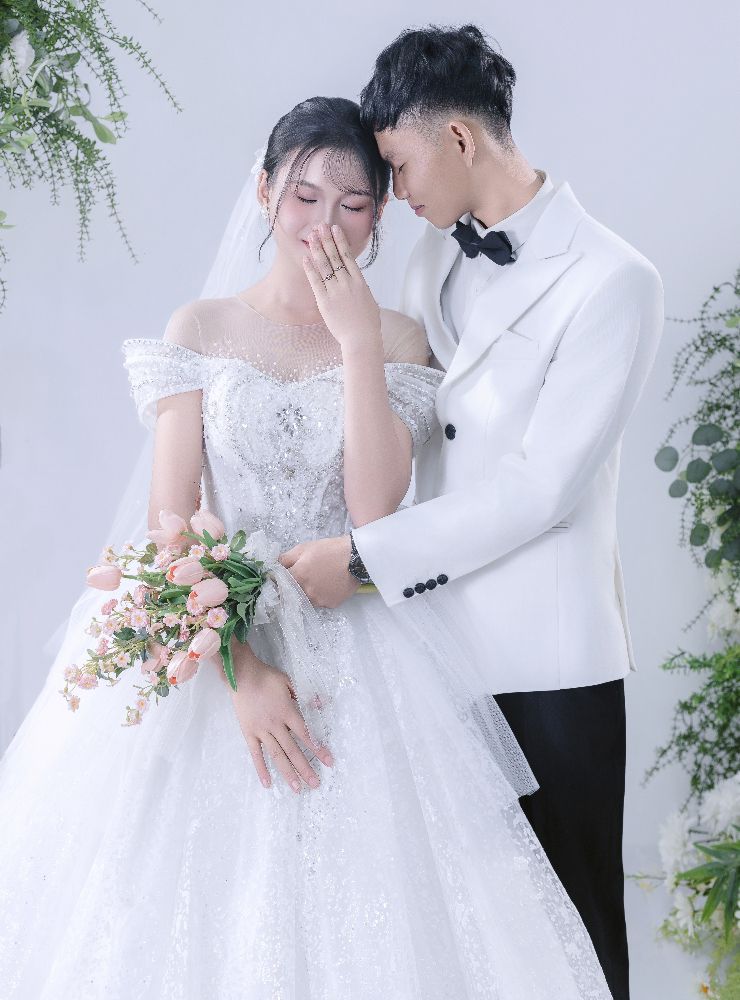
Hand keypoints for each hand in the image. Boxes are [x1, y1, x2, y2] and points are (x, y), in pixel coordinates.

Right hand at [229, 653, 333, 791]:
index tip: (328, 762)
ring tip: (297, 788)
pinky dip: (261, 769)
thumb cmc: (267, 677)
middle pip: (293, 750)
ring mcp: (261, 731)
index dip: (318, 749)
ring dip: (288, 772)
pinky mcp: (249, 733)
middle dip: (305, 768)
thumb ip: (305, 695)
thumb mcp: (290, 682)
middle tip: (315, 784)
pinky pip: (256, 754)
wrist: (241, 675)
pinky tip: (268, 783)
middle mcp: (276, 725)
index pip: (306, 735)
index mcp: (288, 712)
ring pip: (277, 755)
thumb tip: (322, 703)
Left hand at [278, 534, 359, 607]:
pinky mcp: (331, 604)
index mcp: (297, 577)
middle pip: (292, 595)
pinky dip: (321, 595)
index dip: (277, 582)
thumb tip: (271, 567)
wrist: (356, 558)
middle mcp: (306, 592)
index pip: (278, 586)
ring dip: (307, 593)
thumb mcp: (303, 548)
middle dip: (293, 588)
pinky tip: (327, 585)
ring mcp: (319, 600)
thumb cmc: (329, 550)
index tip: (280, 579)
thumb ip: (284, 559)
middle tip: (303, 577)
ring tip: (318, 580)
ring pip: (306, 600)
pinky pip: (320, 602)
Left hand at [303, 223, 381, 353]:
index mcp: (360, 282)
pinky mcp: (325, 301)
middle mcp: (347, 283)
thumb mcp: (369, 302)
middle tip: (320, 225)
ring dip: (317, 249)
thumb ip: (362, 290)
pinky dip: (310, 269)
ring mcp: (336, 292)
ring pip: (325, 266)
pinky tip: (306, 258)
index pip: (348, 257)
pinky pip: (316, 282)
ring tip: (311, 236)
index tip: (335, 229)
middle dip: (327, 240)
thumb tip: (359, 284)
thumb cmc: (368, 324)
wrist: (361, 339)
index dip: (340, 242)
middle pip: (335, 257)